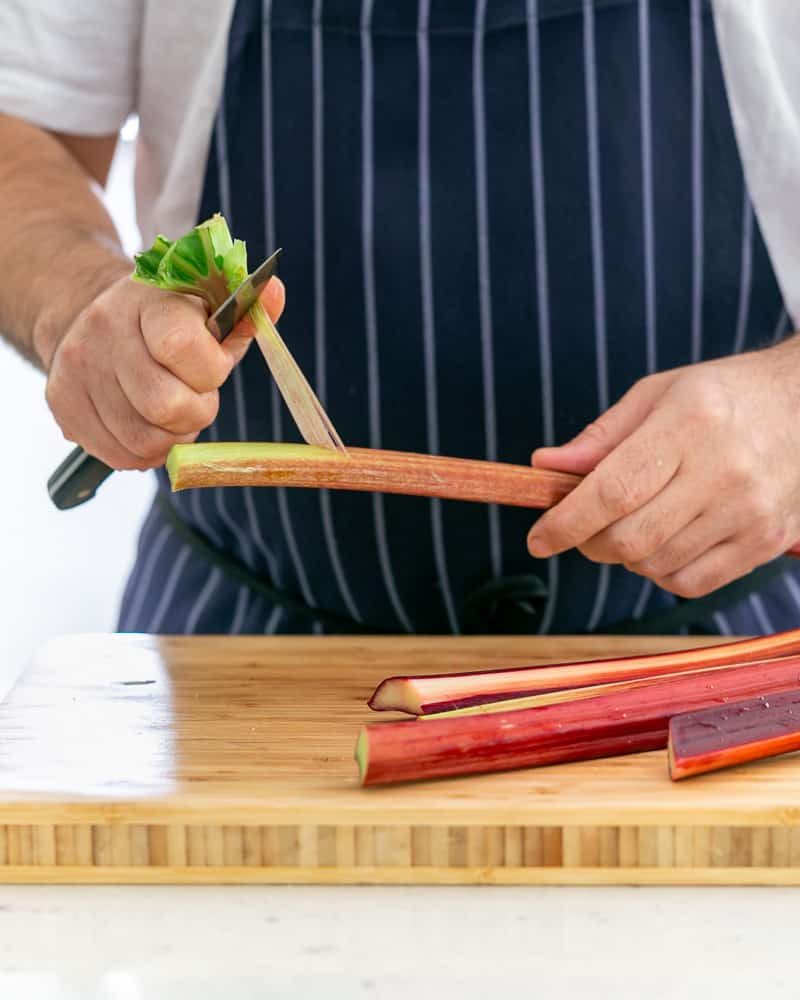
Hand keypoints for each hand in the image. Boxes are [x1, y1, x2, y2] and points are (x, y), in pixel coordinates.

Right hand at [42, 274, 284, 469]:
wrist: (90, 313)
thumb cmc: (170, 319)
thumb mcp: (210, 306)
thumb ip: (247, 311)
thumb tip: (277, 293)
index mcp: (149, 299)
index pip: (182, 348)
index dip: (210, 372)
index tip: (213, 367)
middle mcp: (105, 329)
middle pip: (165, 406)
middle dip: (195, 412)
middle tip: (194, 397)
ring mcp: (77, 368)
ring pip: (143, 441)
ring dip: (171, 438)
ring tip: (171, 411)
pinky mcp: (63, 403)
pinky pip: (118, 455)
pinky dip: (144, 451)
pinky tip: (145, 423)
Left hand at [526, 341, 799, 597]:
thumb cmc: (724, 397)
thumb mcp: (659, 394)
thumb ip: (601, 436)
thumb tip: (547, 467)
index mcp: (689, 424)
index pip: (612, 490)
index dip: (566, 522)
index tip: (537, 539)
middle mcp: (723, 471)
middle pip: (630, 538)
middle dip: (589, 542)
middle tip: (582, 528)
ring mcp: (749, 512)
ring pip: (655, 565)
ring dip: (625, 555)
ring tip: (633, 522)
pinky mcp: (766, 542)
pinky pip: (690, 583)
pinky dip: (661, 572)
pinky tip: (665, 541)